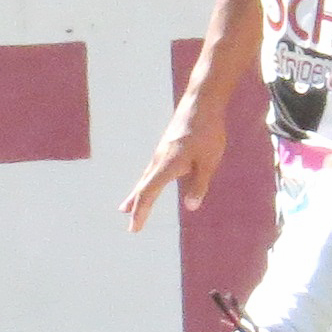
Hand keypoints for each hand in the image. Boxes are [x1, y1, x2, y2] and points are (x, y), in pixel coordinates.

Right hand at [122, 105, 227, 230]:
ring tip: (128, 205)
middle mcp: (159, 159)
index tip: (133, 228)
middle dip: (134, 203)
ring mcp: (161, 151)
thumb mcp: (208, 162)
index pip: (149, 194)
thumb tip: (191, 207)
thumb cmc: (207, 132)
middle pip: (143, 186)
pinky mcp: (167, 145)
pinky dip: (147, 180)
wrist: (201, 102)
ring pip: (146, 176)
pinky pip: (153, 168)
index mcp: (168, 166)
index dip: (140, 212)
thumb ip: (199, 184)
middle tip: (123, 216)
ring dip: (138, 192)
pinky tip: (150, 181)